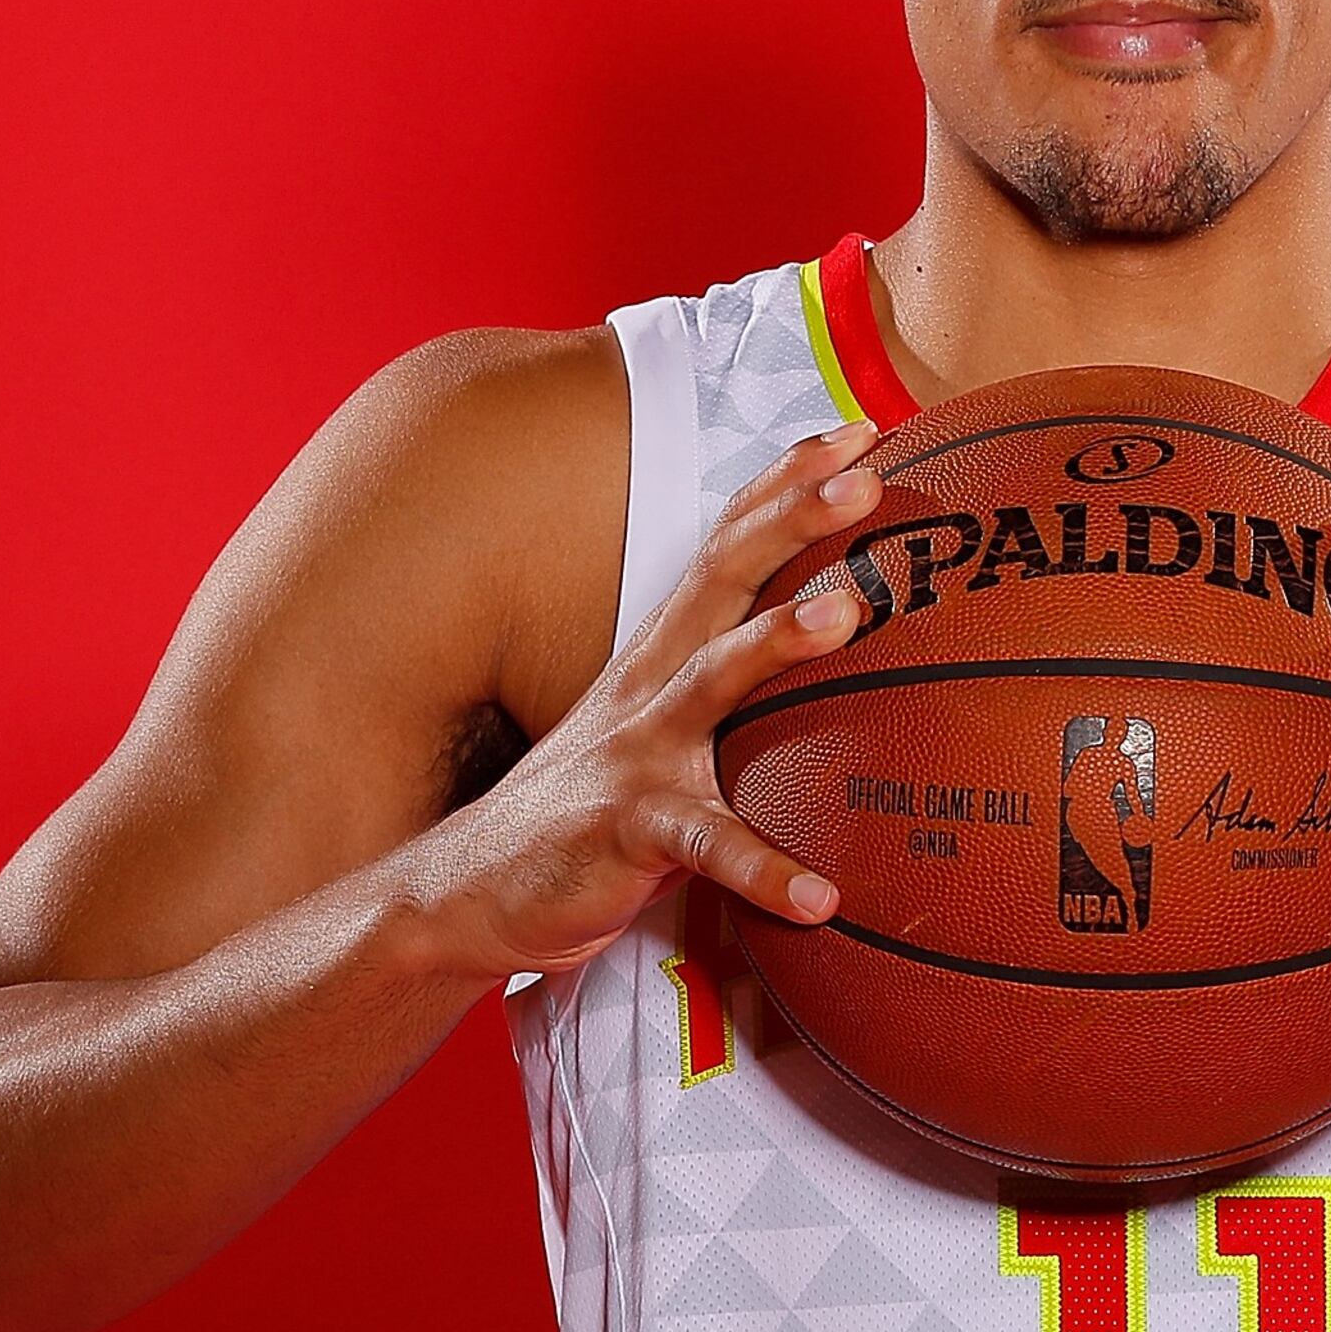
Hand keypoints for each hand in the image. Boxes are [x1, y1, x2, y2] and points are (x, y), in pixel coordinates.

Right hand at [398, 421, 882, 979]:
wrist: (465, 891)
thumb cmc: (585, 807)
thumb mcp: (656, 728)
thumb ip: (725, 688)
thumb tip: (824, 658)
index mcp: (662, 654)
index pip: (728, 547)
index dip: (786, 486)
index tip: (858, 434)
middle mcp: (649, 687)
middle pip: (725, 581)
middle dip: (792, 522)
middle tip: (865, 481)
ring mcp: (634, 756)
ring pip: (709, 685)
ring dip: (776, 642)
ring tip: (849, 616)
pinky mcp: (623, 834)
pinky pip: (703, 849)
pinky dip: (762, 872)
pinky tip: (820, 897)